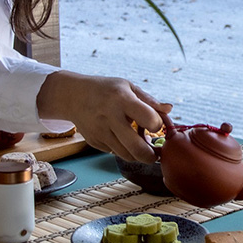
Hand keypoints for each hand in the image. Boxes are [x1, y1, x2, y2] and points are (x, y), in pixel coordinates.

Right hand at [35, 70, 169, 161]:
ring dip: (138, 155)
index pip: (149, 119)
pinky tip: (123, 139)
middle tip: (156, 153)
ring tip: (141, 145)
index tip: (156, 124)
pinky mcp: (94, 142)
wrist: (73, 95)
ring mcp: (101, 132)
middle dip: (151, 156)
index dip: (157, 125)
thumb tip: (169, 110)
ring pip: (126, 155)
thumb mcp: (128, 86)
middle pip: (137, 149)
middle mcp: (110, 118)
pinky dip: (123, 150)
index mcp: (122, 100)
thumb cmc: (105, 89)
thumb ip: (149, 101)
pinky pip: (115, 152)